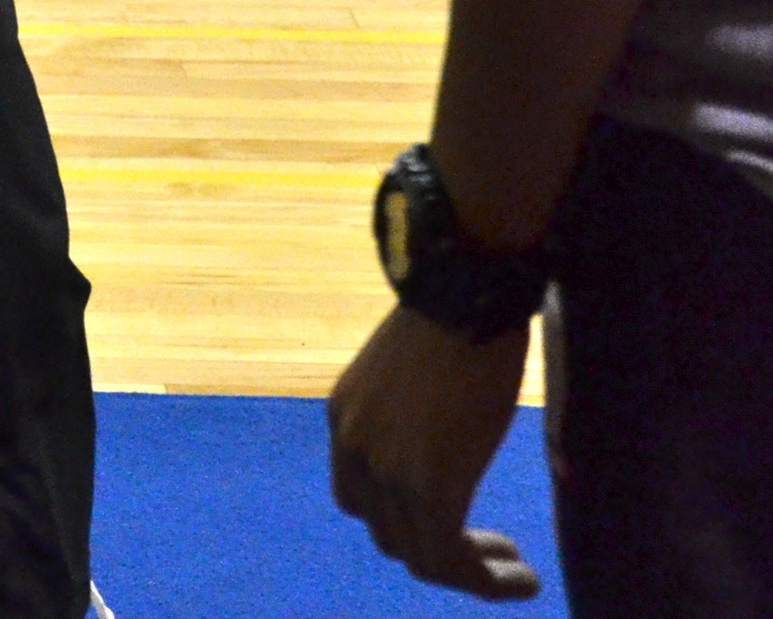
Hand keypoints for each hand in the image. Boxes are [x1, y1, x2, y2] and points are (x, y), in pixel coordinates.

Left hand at [328, 305, 538, 596]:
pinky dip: (486, 581)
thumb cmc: (458, 315)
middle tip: (493, 549)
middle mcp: (353, 447)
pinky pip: (450, 560)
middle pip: (389, 532)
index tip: (459, 527)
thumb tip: (448, 454)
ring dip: (469, 572)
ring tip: (513, 568)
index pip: (362, 500)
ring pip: (420, 557)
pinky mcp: (427, 486)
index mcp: (346, 417)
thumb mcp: (415, 377)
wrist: (468, 287)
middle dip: (439, 548)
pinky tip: (524, 581)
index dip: (407, 522)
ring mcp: (385, 469)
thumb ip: (413, 424)